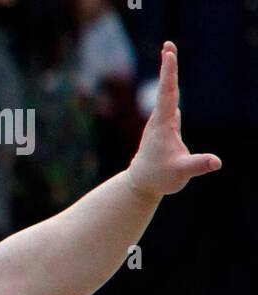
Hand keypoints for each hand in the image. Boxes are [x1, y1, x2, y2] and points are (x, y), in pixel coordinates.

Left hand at [128, 43, 221, 199]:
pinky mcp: (164, 127)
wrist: (142, 184)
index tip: (168, 54)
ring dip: (168, 74)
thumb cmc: (160, 177)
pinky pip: (168, 103)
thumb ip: (198, 165)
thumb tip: (216, 162)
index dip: (169, 74)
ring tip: (168, 53)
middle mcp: (160, 119)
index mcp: (164, 124)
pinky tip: (172, 85)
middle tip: (168, 44)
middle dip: (168, 66)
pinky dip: (171, 89)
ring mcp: (161, 122)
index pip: (168, 94)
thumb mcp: (181, 172)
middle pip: (166, 88)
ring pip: (166, 94)